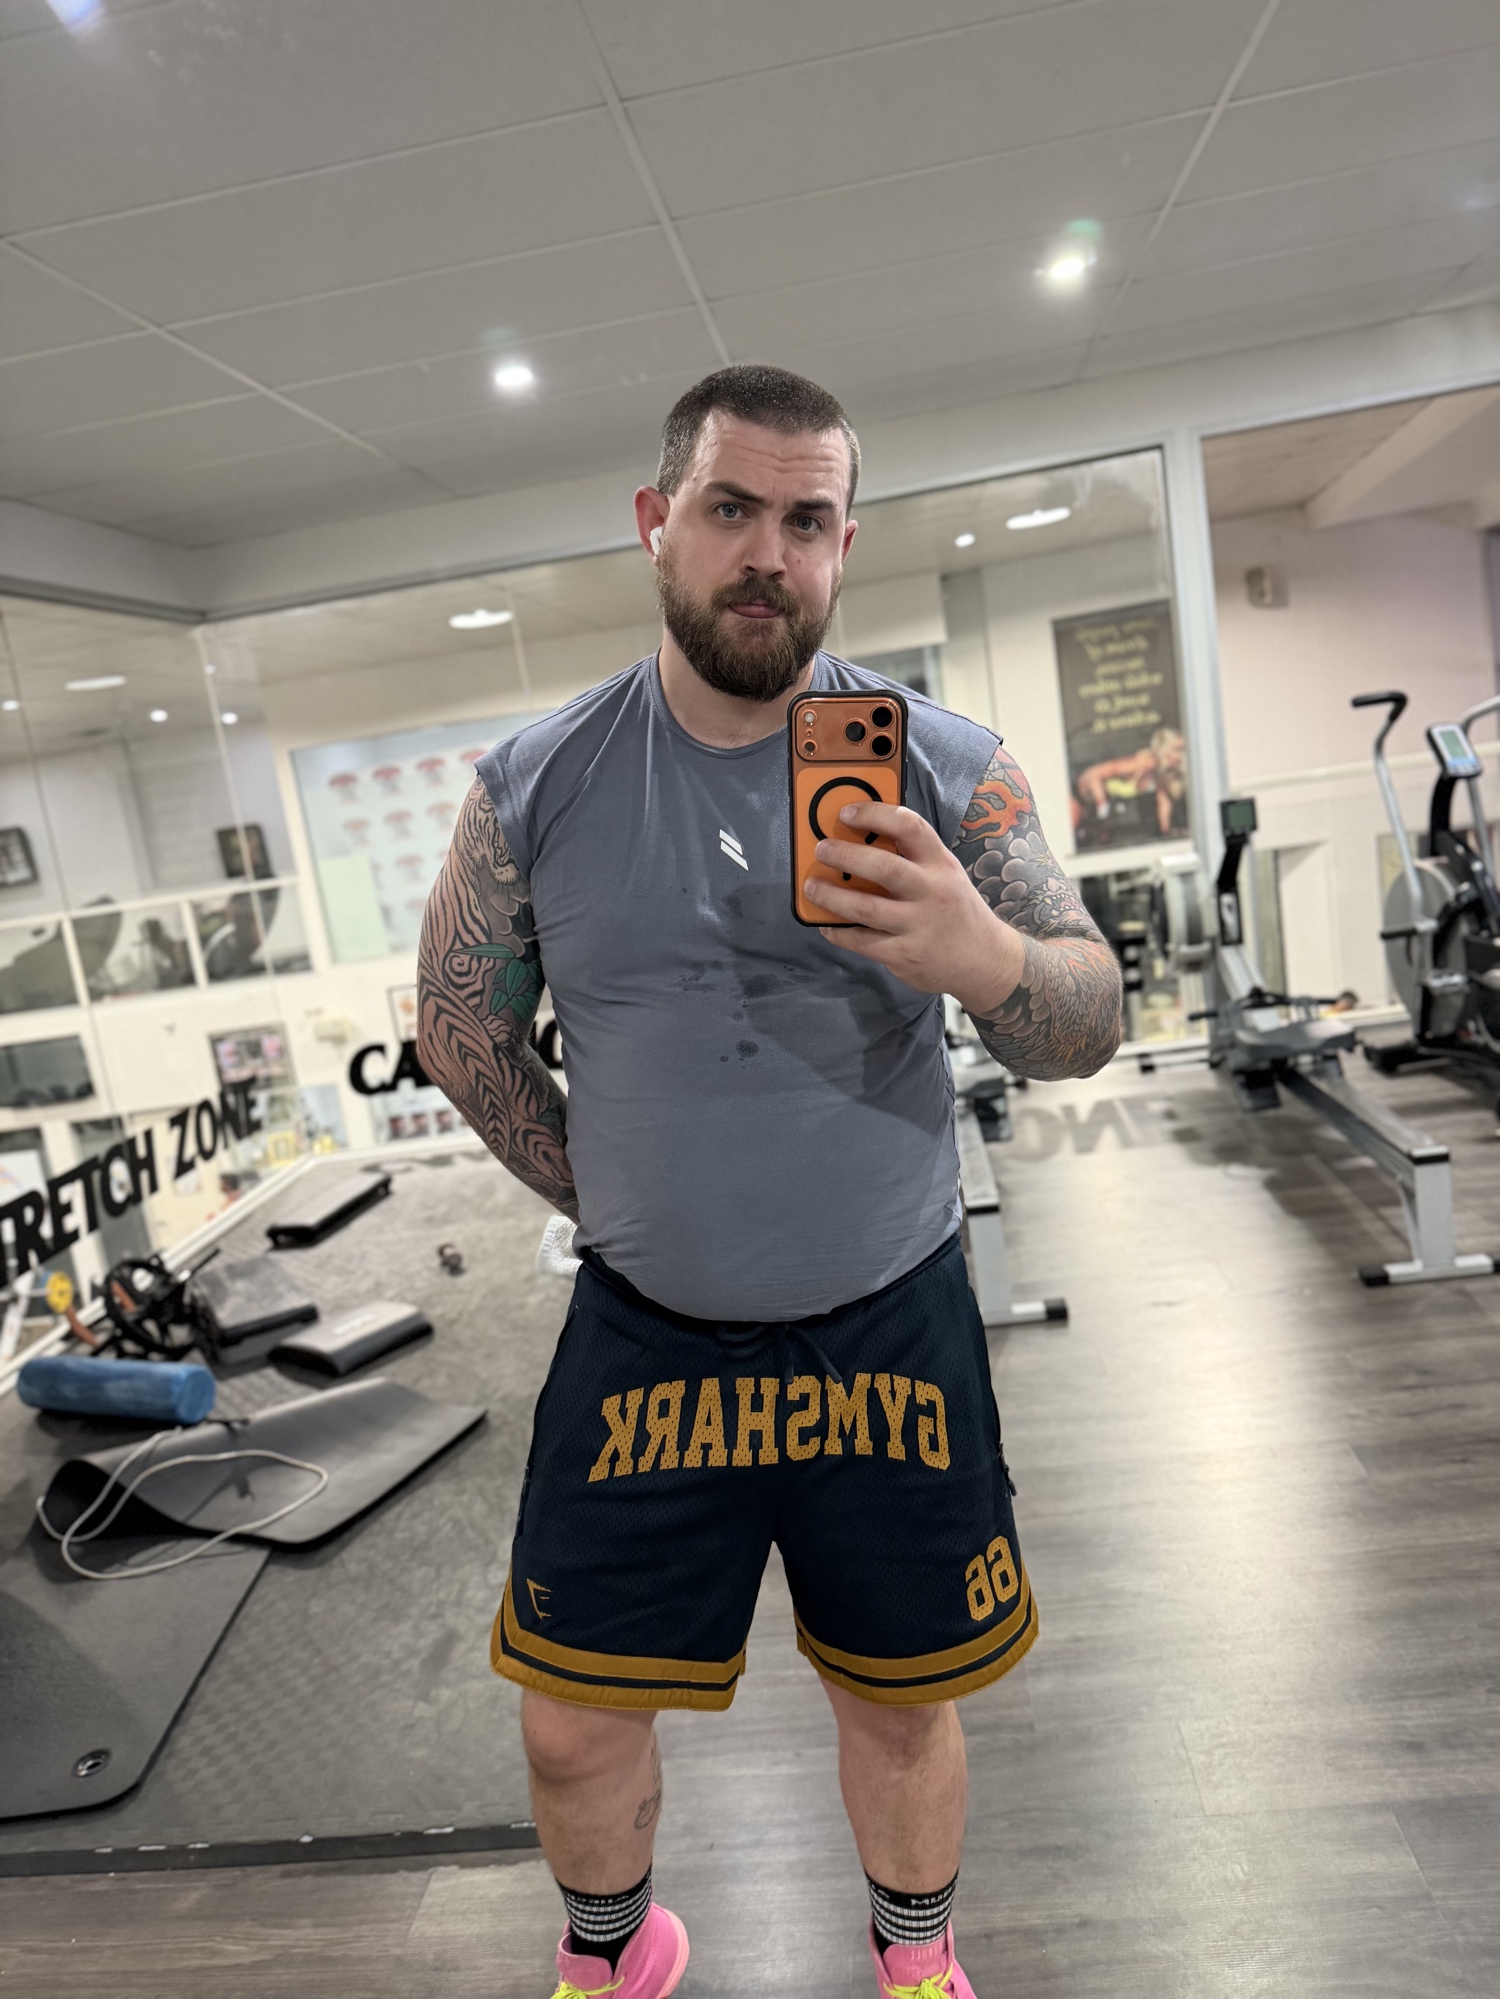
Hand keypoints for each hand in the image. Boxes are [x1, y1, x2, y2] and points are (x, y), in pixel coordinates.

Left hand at [805, 801, 1025, 1011]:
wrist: (987, 961)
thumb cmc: (956, 910)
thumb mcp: (946, 875)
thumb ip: (913, 858)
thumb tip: (861, 839)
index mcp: (941, 864)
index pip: (909, 827)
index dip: (874, 814)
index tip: (846, 813)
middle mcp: (932, 892)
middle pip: (884, 867)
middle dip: (845, 856)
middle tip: (821, 850)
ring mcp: (919, 926)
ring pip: (866, 908)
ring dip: (832, 896)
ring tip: (812, 886)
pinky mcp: (906, 956)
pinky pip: (863, 942)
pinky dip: (840, 933)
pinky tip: (827, 925)